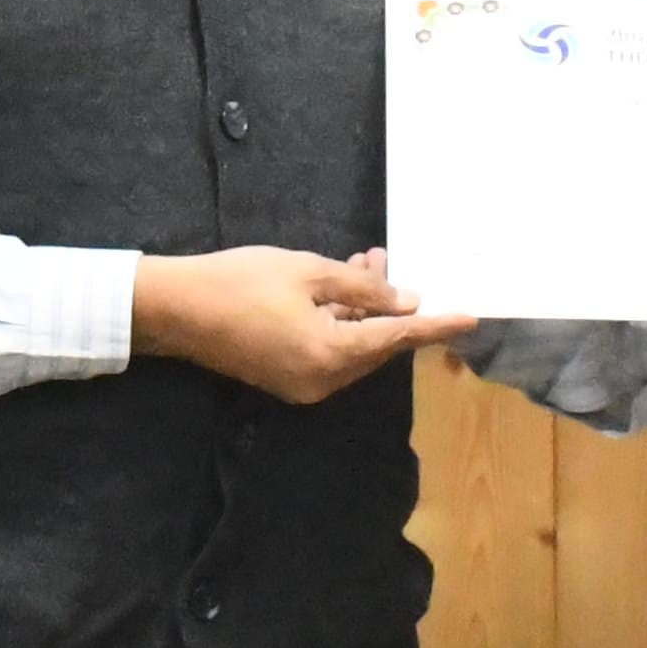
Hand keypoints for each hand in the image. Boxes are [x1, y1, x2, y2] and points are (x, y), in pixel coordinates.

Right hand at [133, 246, 474, 404]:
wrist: (176, 309)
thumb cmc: (240, 282)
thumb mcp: (309, 272)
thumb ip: (363, 289)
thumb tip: (405, 302)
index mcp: (331, 355)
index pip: (398, 339)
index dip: (435, 326)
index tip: (470, 319)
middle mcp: (323, 381)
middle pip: (375, 346)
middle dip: (388, 305)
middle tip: (384, 261)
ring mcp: (303, 386)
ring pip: (352, 347)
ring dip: (363, 310)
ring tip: (362, 265)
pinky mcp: (286, 381)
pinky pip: (329, 352)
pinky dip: (340, 323)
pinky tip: (337, 289)